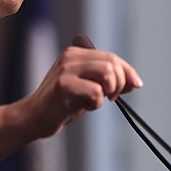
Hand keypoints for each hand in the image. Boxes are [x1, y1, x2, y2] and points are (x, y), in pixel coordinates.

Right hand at [19, 45, 143, 137]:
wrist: (35, 118)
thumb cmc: (63, 104)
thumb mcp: (89, 89)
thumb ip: (109, 82)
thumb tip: (136, 83)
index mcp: (77, 53)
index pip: (112, 57)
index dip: (128, 72)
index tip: (136, 85)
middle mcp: (71, 57)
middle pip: (112, 63)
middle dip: (120, 83)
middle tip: (111, 98)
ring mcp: (66, 69)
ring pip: (107, 72)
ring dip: (110, 90)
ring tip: (97, 100)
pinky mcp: (63, 85)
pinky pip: (96, 91)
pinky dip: (96, 103)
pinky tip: (84, 106)